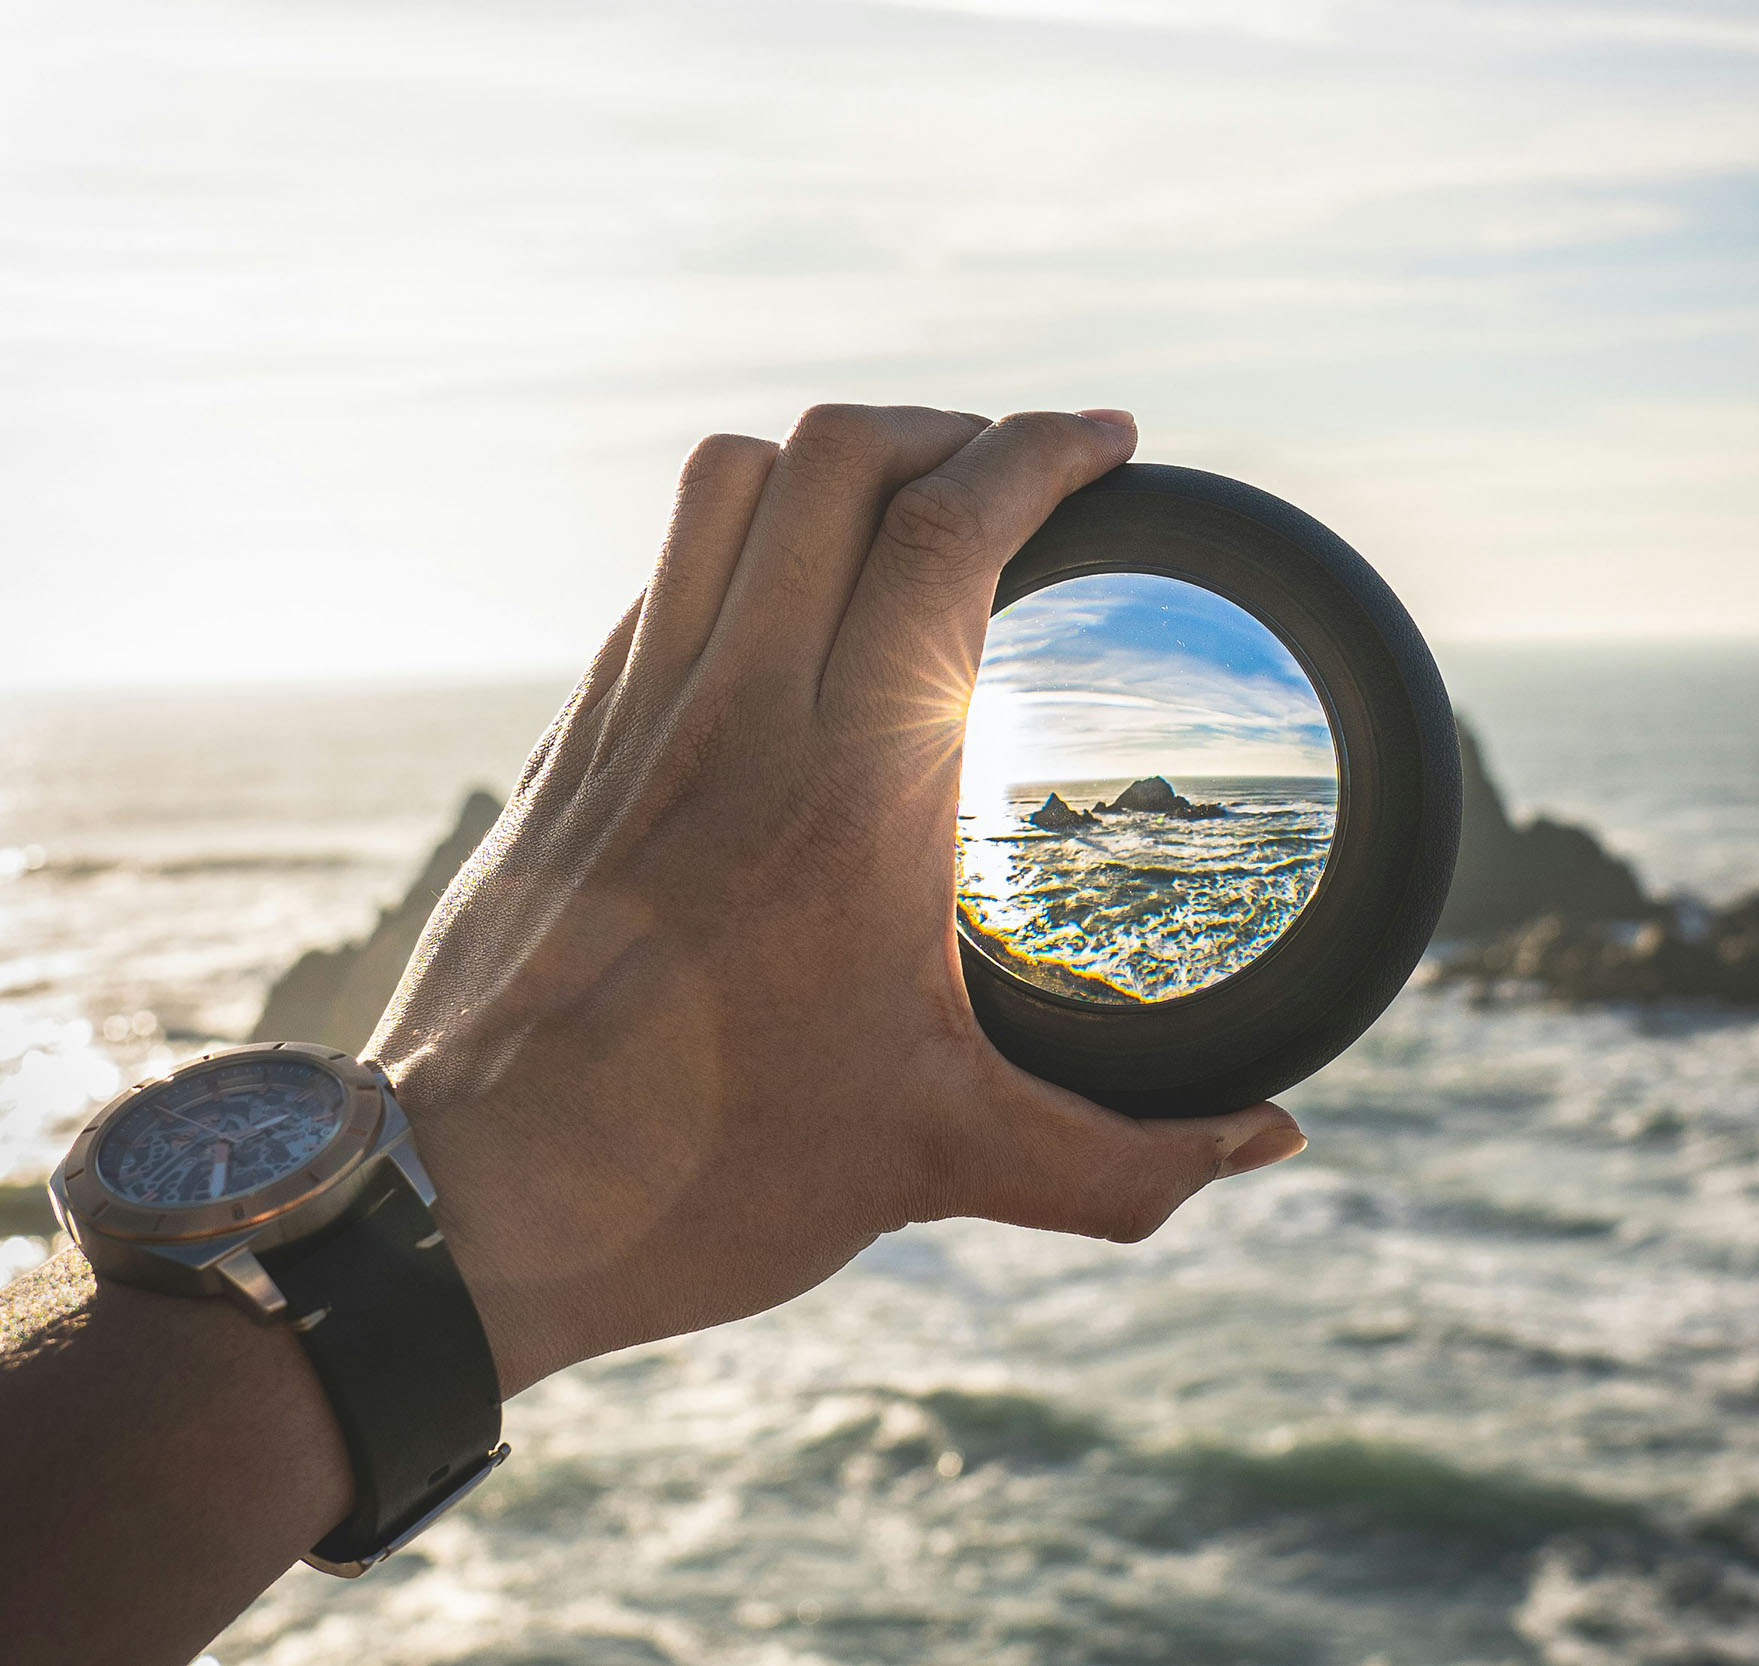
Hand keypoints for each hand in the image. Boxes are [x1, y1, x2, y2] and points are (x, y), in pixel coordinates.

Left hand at [370, 405, 1306, 1394]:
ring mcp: (636, 716)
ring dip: (834, 460)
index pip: (946, 535)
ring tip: (905, 504)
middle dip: (950, 429)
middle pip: (838, 459)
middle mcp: (735, 719)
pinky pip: (663, 574)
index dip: (1041, 451)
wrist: (475, 1206)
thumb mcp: (943, 1165)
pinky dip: (743, 542)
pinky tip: (788, 609)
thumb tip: (1272, 1144)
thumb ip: (1128, 1162)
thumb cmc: (706, 1177)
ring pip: (730, 482)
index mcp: (852, 796)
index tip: (1110, 442)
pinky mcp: (570, 743)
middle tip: (1016, 473)